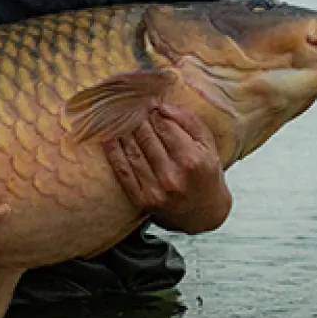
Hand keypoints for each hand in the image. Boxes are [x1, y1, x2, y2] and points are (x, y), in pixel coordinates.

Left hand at [103, 103, 232, 233]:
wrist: (203, 212)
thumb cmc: (205, 173)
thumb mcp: (208, 146)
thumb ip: (189, 122)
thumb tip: (163, 107)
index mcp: (192, 160)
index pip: (165, 126)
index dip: (154, 112)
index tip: (149, 105)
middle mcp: (172, 176)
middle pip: (146, 137)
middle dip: (138, 118)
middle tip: (131, 107)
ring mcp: (155, 190)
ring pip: (132, 151)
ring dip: (123, 131)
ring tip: (119, 117)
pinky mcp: (141, 199)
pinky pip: (123, 170)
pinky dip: (113, 152)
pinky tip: (108, 137)